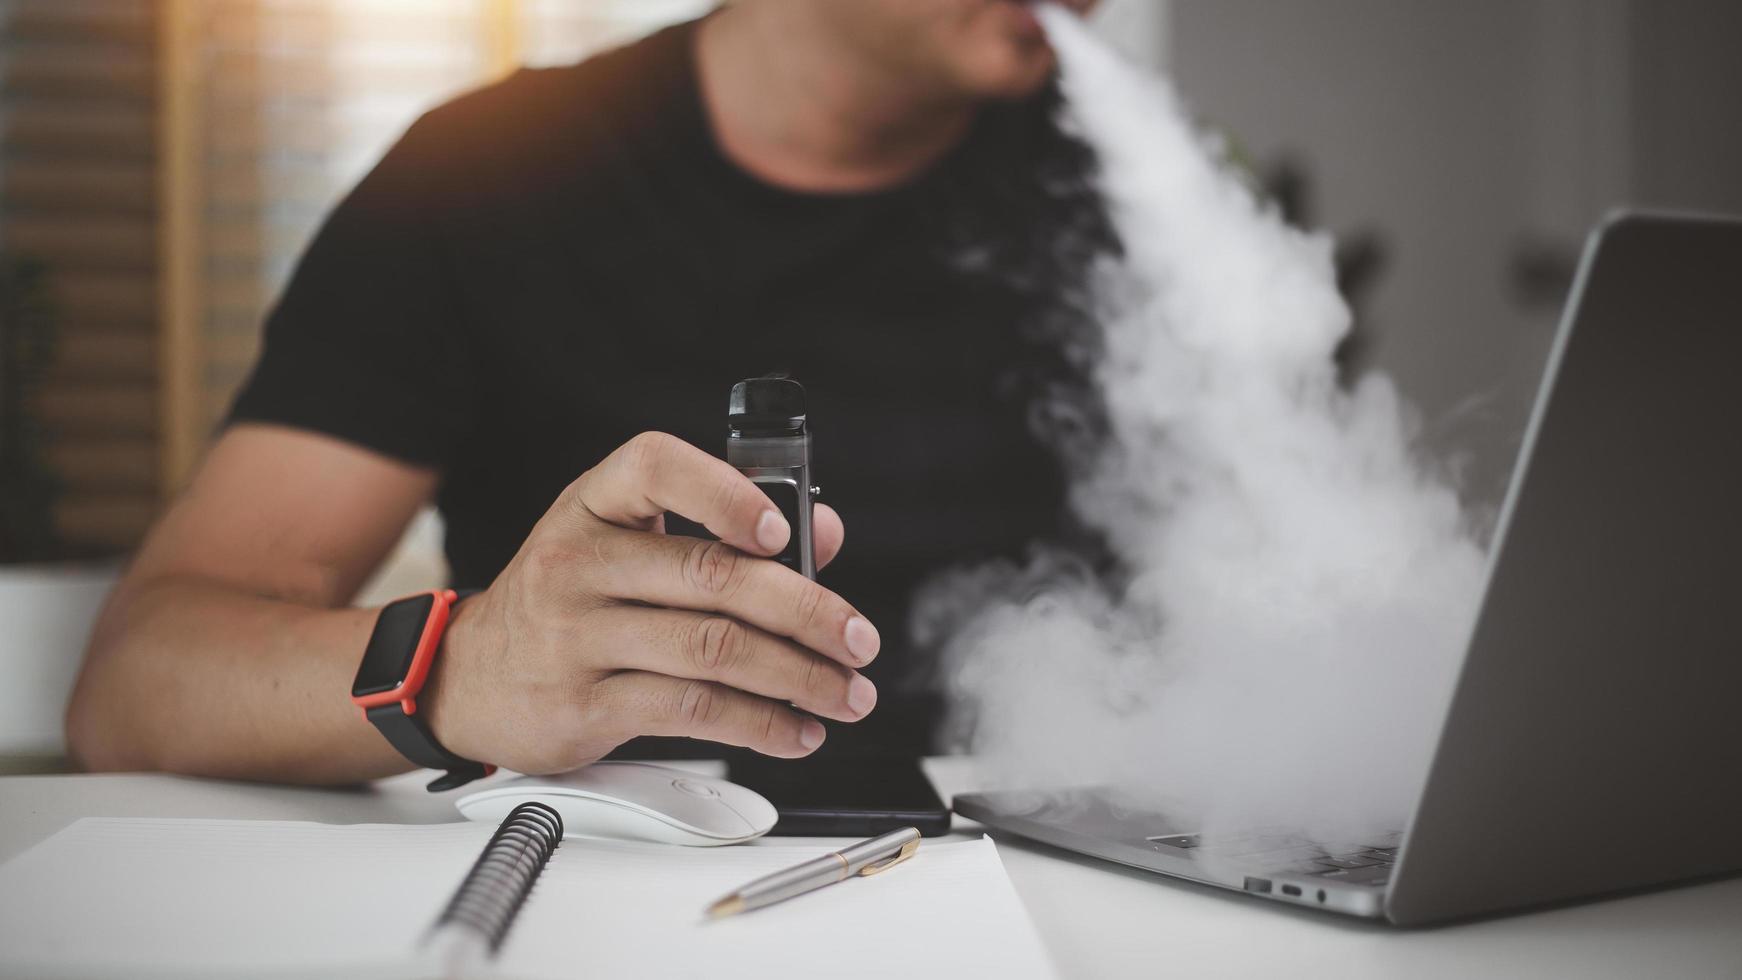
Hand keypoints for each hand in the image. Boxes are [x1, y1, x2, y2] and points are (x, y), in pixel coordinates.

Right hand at [422, 432, 880, 773]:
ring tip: (844, 693)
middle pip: (711, 576)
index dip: (726, 493)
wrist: (470, 676)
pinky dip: (758, 724)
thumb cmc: (571, 598)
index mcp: (596, 502)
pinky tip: (795, 730)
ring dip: (798, 677)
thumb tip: (821, 531)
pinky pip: (691, 710)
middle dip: (806, 611)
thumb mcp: (627, 542)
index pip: (658, 468)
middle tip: (858, 639)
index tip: (781, 530)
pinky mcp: (584, 704)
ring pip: (712, 650)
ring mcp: (576, 634)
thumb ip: (723, 529)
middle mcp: (580, 560)